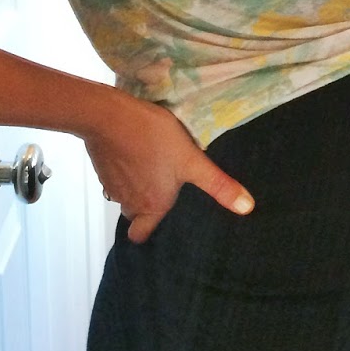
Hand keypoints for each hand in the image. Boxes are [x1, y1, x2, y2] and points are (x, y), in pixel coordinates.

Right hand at [82, 88, 253, 242]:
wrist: (110, 115)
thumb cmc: (154, 138)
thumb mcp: (192, 160)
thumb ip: (218, 185)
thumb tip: (248, 209)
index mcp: (151, 205)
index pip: (141, 234)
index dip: (147, 231)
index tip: (158, 223)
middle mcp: (128, 201)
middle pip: (134, 214)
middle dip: (145, 206)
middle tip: (160, 190)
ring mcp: (110, 184)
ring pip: (124, 195)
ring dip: (135, 185)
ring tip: (151, 167)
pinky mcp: (101, 166)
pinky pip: (113, 176)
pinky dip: (123, 169)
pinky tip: (135, 152)